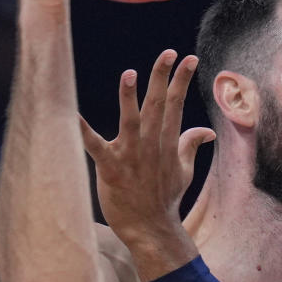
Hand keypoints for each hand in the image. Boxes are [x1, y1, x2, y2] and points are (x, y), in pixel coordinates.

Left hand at [79, 54, 214, 276]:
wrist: (151, 229)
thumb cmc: (165, 200)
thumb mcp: (184, 171)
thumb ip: (191, 145)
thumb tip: (208, 131)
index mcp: (167, 143)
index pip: (176, 105)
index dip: (182, 80)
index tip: (189, 58)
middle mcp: (152, 146)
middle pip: (158, 106)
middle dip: (163, 78)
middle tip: (168, 52)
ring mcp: (132, 157)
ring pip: (131, 122)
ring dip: (130, 99)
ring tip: (130, 74)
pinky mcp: (112, 170)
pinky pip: (96, 148)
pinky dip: (84, 133)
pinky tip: (72, 115)